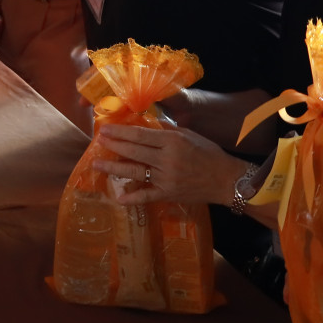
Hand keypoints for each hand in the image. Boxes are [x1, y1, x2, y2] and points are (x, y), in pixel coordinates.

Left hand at [93, 121, 245, 205]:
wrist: (226, 180)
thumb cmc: (208, 153)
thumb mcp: (188, 134)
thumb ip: (166, 130)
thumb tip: (144, 124)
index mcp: (172, 141)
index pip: (140, 135)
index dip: (120, 132)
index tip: (105, 128)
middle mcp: (167, 159)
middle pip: (134, 152)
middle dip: (113, 145)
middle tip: (98, 141)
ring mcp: (166, 178)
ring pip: (135, 172)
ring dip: (113, 168)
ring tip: (96, 164)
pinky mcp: (168, 194)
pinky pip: (147, 196)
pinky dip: (132, 198)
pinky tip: (118, 197)